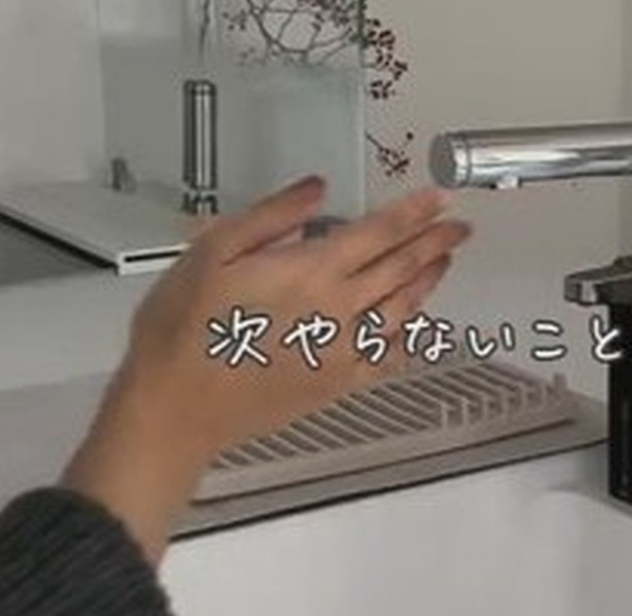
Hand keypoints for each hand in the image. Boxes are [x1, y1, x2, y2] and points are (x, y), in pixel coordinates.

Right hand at [64, 177, 468, 560]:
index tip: (439, 199)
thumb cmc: (182, 331)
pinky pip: (387, 358)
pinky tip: (415, 328)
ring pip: (402, 310)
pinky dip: (409, 338)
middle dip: (434, 243)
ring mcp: (342, 352)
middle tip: (457, 227)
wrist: (175, 408)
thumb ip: (272, 216)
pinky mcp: (336, 384)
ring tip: (443, 263)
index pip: (381, 232)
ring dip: (427, 283)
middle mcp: (338, 311)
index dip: (416, 212)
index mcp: (310, 272)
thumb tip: (315, 191)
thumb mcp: (213, 250)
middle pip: (402, 268)